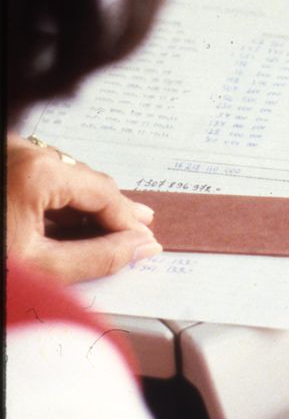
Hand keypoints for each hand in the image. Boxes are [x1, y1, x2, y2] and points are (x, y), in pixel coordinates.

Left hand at [6, 133, 161, 283]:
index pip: (104, 193)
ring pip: (65, 177)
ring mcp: (11, 153)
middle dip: (111, 210)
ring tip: (109, 229)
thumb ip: (95, 257)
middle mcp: (25, 151)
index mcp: (38, 171)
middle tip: (137, 232)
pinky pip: (42, 176)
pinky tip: (71, 223)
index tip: (144, 241)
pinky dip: (60, 199)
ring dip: (86, 205)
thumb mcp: (37, 267)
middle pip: (87, 181)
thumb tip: (138, 247)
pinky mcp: (5, 162)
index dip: (127, 221)